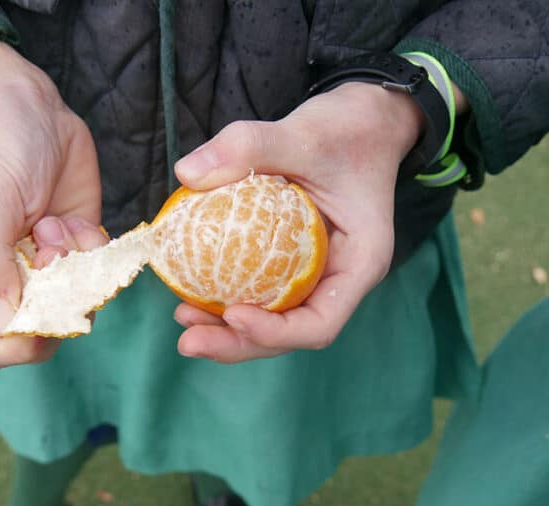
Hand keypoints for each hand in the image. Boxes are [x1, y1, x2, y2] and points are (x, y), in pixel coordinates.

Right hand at [0, 39, 101, 370]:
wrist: (27, 104)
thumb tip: (1, 326)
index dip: (14, 346)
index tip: (39, 311)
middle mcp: (0, 283)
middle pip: (35, 338)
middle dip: (54, 301)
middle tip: (50, 250)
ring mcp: (41, 270)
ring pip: (73, 309)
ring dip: (74, 270)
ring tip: (55, 223)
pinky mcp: (75, 252)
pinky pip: (97, 279)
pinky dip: (92, 251)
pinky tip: (73, 217)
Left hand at [171, 82, 425, 362]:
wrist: (365, 120)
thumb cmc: (348, 128)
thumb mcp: (305, 130)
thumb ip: (249, 145)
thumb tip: (186, 173)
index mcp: (359, 263)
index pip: (321, 322)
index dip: (276, 331)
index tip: (233, 314)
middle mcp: (339, 280)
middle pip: (290, 333)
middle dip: (239, 343)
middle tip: (189, 341)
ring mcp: (317, 275)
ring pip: (273, 320)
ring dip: (227, 329)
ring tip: (183, 318)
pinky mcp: (293, 263)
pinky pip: (262, 291)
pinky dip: (228, 297)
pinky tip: (190, 291)